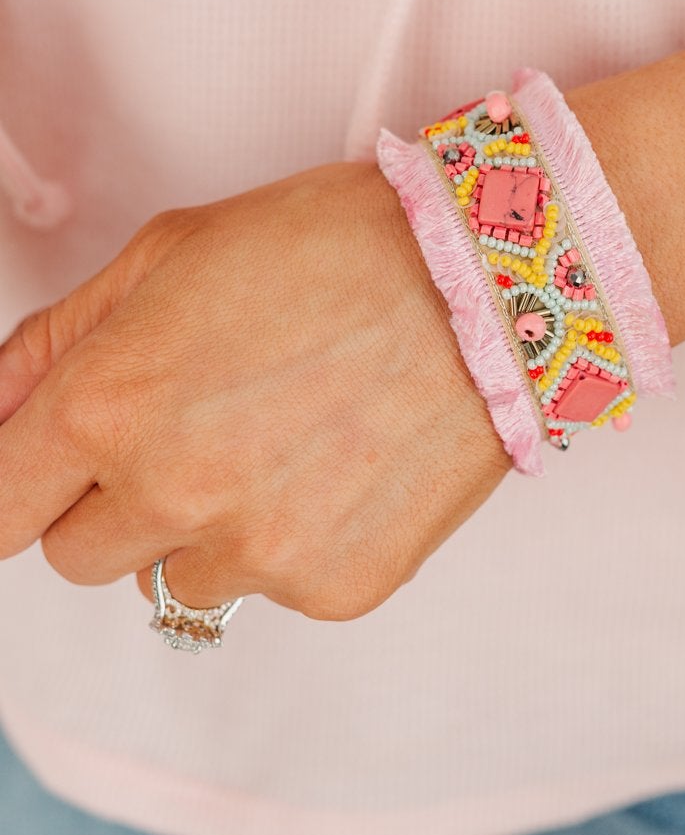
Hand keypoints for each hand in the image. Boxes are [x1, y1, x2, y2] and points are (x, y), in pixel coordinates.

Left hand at [0, 162, 510, 619]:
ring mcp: (257, 553)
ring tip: (286, 437)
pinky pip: (277, 590)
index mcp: (107, 408)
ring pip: (179, 582)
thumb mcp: (171, 253)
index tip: (52, 469)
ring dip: (209, 527)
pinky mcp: (335, 587)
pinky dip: (297, 541)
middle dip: (116, 502)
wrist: (488, 277)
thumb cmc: (334, 244)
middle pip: (78, 559)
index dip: (24, 481)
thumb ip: (57, 341)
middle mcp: (170, 495)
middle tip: (199, 425)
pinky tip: (343, 463)